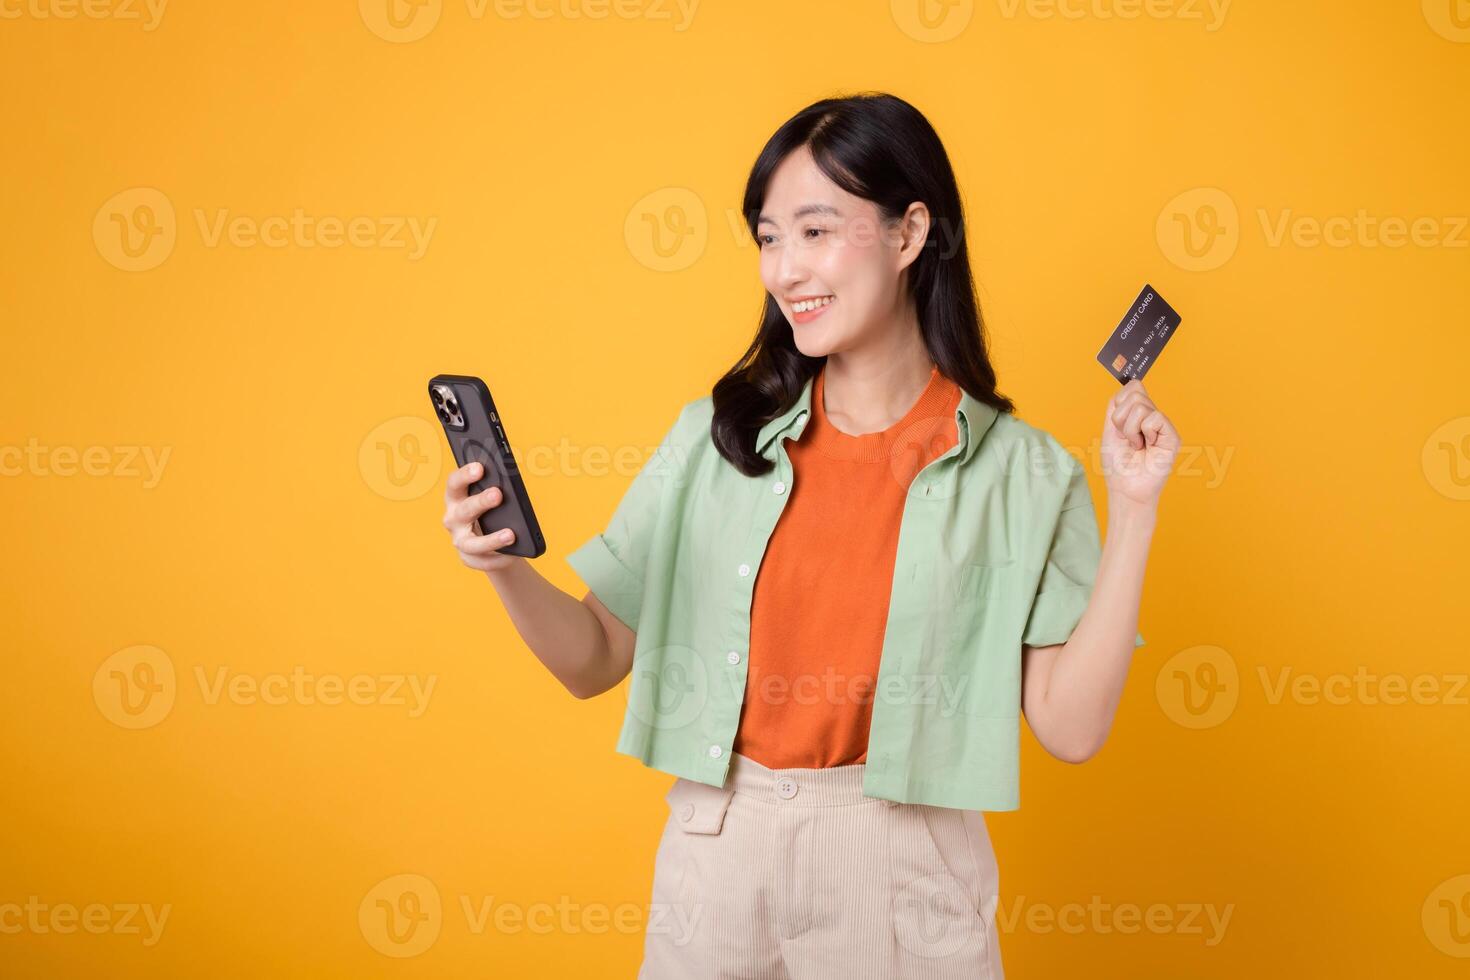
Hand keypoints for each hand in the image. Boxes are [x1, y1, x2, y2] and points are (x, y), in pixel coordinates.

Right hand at [441, 461, 521, 572]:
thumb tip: (512, 484)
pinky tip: (513, 555)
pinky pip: (483, 561)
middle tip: (498, 494)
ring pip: (471, 543)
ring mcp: (459, 540)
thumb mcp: (494, 499)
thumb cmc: (493, 512)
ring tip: (511, 535)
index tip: (479, 467)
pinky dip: (498, 558)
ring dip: (491, 539)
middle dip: (480, 502)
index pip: (454, 483)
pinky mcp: (468, 559)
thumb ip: (497, 488)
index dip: (464, 474)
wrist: (491, 543)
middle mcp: (453, 518)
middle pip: (464, 510)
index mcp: (456, 497)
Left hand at [1100, 379, 1179, 506]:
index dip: (1120, 403)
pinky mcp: (1172, 437)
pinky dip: (1143, 433)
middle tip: (1126, 438)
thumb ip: (1116, 406)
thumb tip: (1128, 384)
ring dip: (1130, 429)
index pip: (1133, 388)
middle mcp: (1153, 417)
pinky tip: (1146, 447)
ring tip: (1136, 445)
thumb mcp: (1110, 429)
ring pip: (1140, 406)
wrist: (1125, 488)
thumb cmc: (1118, 464)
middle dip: (1121, 419)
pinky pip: (1154, 418)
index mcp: (1139, 415)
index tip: (1118, 425)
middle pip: (1135, 394)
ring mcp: (1163, 426)